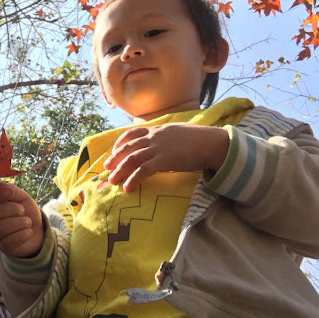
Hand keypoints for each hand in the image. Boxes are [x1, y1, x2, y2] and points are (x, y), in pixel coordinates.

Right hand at [0, 181, 43, 257]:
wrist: (38, 231)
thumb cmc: (28, 212)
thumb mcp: (23, 198)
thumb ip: (12, 190)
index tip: (11, 193)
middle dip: (11, 209)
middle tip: (23, 211)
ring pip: (1, 227)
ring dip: (19, 223)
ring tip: (28, 222)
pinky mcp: (4, 247)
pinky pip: (9, 241)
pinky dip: (23, 234)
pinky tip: (28, 232)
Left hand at [103, 123, 228, 192]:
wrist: (212, 143)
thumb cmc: (199, 139)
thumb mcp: (177, 132)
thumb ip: (165, 137)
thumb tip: (160, 144)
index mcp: (157, 130)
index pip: (131, 134)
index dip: (120, 143)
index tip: (113, 152)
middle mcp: (154, 137)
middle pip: (128, 147)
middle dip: (115, 158)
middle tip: (106, 169)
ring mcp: (158, 148)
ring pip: (132, 159)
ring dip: (120, 171)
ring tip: (112, 181)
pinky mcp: (164, 160)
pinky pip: (144, 170)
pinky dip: (134, 179)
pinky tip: (128, 187)